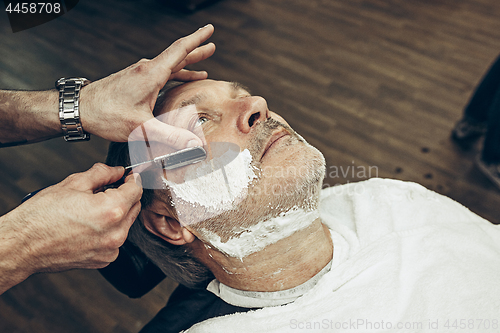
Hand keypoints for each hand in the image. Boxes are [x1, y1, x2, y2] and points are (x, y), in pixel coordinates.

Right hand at [1, 163, 141, 278]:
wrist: (23, 245)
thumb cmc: (42, 216)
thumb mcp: (73, 183)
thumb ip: (102, 173)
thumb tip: (116, 170)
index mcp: (111, 211)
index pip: (136, 189)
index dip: (132, 179)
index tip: (128, 176)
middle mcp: (116, 233)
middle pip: (134, 207)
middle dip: (124, 196)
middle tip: (106, 190)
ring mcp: (111, 249)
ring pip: (126, 224)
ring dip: (117, 213)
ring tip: (92, 209)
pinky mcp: (104, 259)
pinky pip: (115, 239)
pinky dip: (108, 230)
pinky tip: (89, 225)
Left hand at [80, 24, 215, 146]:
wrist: (79, 108)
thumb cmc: (106, 115)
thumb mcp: (141, 128)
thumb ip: (169, 136)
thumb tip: (194, 143)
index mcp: (151, 74)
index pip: (180, 50)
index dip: (198, 39)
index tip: (210, 29)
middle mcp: (146, 70)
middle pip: (177, 55)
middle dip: (197, 50)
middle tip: (211, 45)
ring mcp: (139, 74)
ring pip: (169, 65)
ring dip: (186, 64)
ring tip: (202, 67)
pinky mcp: (133, 81)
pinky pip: (160, 73)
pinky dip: (174, 75)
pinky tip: (177, 83)